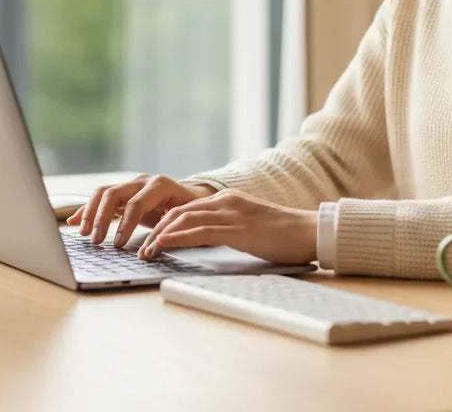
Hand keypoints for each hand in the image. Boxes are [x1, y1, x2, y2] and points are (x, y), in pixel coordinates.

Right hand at [66, 175, 216, 246]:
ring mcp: (130, 185)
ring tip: (82, 233)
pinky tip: (73, 222)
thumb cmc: (192, 209)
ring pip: (103, 193)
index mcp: (159, 185)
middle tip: (95, 241)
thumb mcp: (187, 217)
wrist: (193, 195)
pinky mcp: (123, 194)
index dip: (125, 224)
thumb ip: (172, 227)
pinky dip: (86, 210)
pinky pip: (100, 199)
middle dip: (101, 218)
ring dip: (90, 213)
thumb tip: (157, 246)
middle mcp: (142, 181)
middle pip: (114, 194)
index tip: (117, 244)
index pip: (136, 203)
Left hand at [138, 189, 318, 264]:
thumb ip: (229, 229)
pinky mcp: (238, 229)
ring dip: (161, 235)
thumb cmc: (284, 235)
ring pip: (185, 220)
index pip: (187, 208)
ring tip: (146, 250)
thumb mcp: (250, 227)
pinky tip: (164, 244)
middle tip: (141, 246)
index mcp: (229, 200)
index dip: (164, 222)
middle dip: (156, 229)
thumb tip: (207, 243)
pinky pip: (201, 232)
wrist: (310, 232)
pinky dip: (178, 238)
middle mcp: (227, 202)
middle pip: (180, 212)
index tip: (149, 237)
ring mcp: (232, 214)